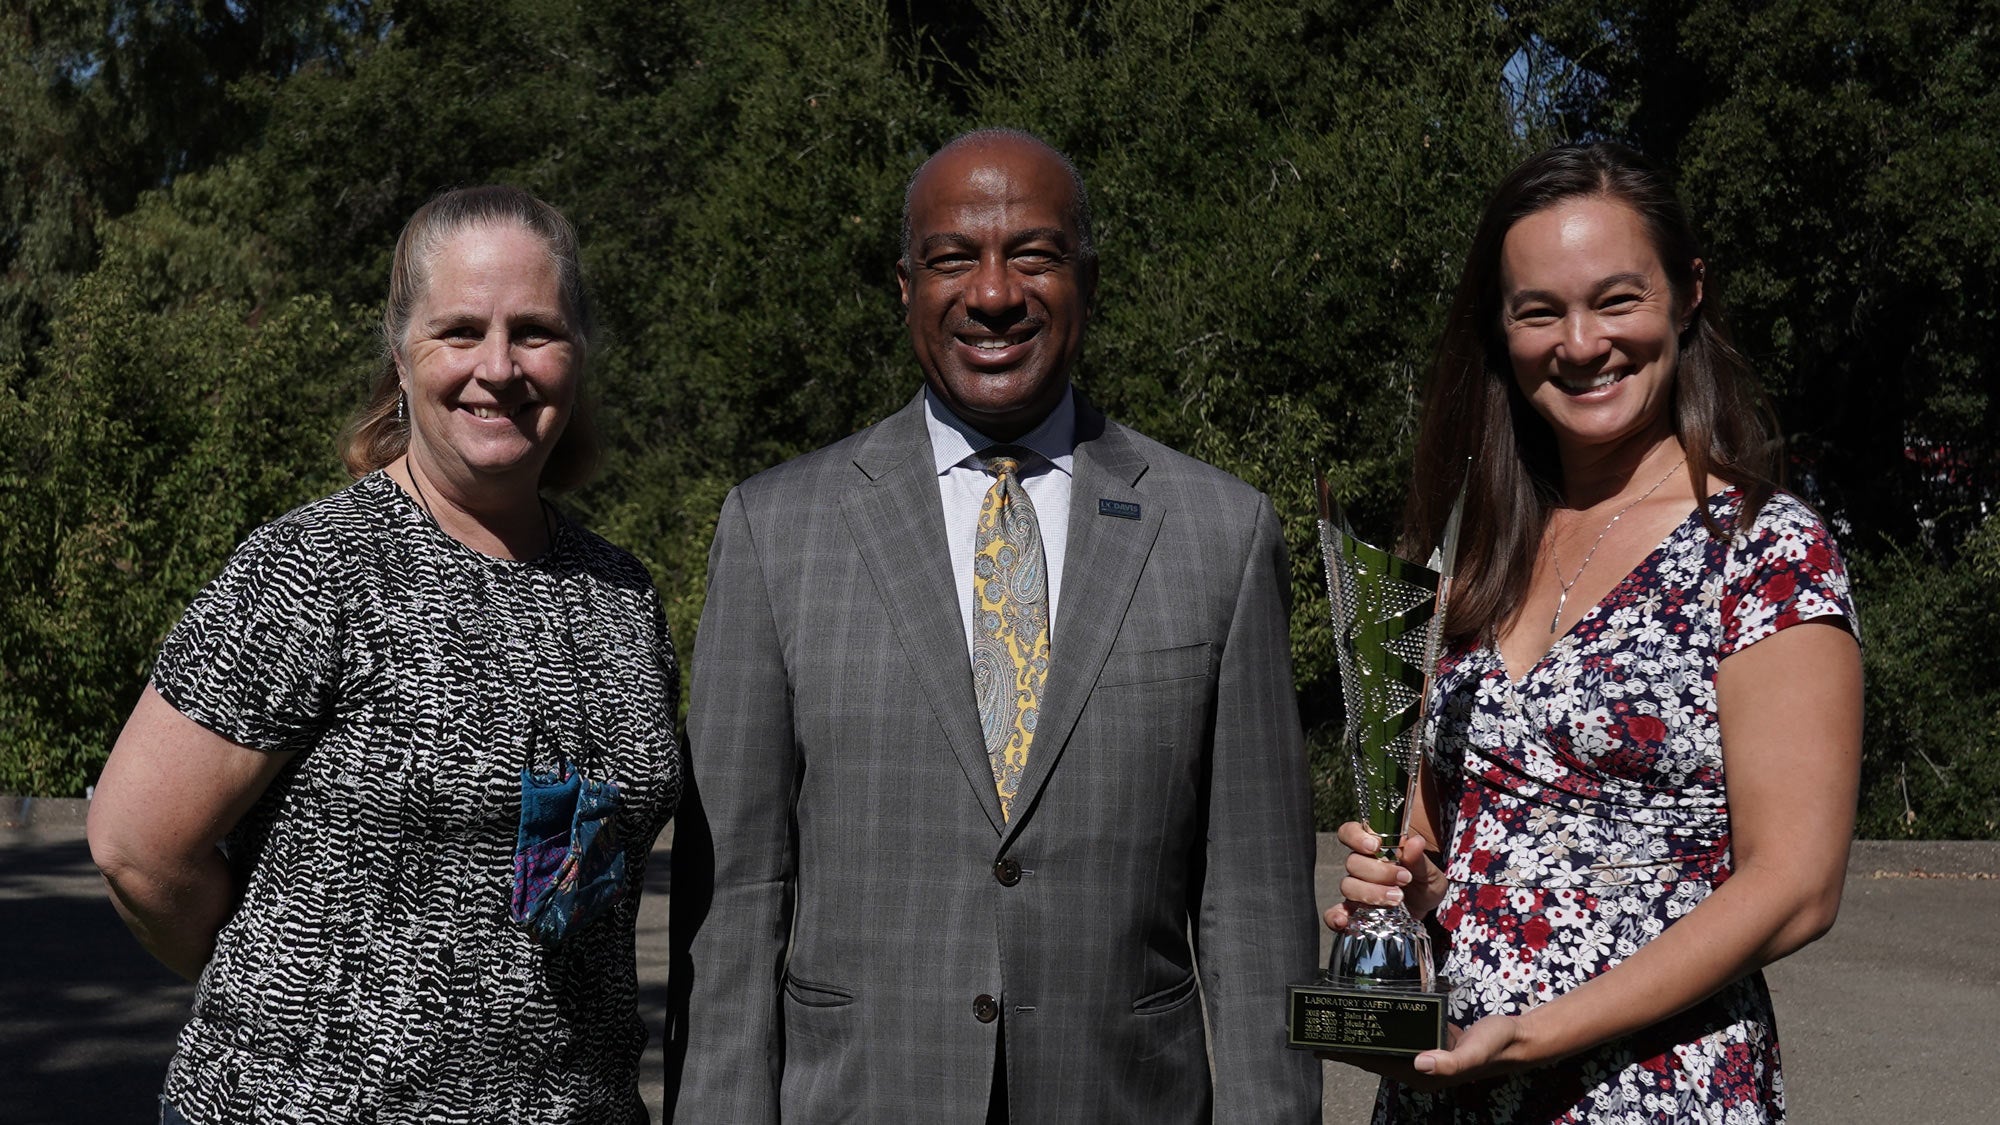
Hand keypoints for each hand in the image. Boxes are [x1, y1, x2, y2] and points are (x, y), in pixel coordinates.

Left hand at [1319, 1013, 1525, 1088]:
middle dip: (1345, 1045)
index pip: (1376, 1064)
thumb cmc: (1496, 1044)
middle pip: (1373, 1056)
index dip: (1348, 1054)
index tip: (1320, 1044)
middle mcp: (1419, 1068)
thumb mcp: (1476, 1050)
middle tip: (1316, 1028)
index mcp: (1423, 1074)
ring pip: (1383, 1047)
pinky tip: (1368, 1017)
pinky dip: (1379, 1028)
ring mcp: (1423, 1057)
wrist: (1516, 1039)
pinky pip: (1397, 1036)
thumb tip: (1420, 1063)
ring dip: (1360, 1036)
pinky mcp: (1428, 1043)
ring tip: (1333, 1022)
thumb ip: (1452, 1060)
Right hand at [1322, 820, 1434, 933]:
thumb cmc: (1424, 883)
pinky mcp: (1355, 911)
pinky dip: (1335, 917)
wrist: (1426, 910)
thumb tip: (1415, 842)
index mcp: (1374, 847)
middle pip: (1353, 862)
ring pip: (1348, 885)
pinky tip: (1343, 922)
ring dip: (1371, 893)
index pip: (1350, 832)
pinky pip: (1336, 912)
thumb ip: (1419, 859)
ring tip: (1396, 899)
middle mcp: (1361, 866)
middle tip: (1404, 879)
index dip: (1356, 837)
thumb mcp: (1429, 871)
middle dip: (1378, 872)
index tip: (1375, 846)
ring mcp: (1356, 889)